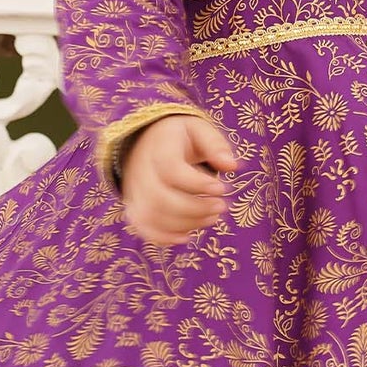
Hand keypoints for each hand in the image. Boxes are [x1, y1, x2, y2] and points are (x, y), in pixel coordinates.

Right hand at [119, 113, 241, 246]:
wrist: (147, 142)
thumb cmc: (179, 137)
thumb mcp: (199, 129)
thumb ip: (215, 145)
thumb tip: (231, 166)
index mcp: (158, 148)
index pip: (171, 170)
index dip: (197, 184)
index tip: (222, 187)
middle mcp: (141, 171)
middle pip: (160, 198)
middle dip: (195, 208)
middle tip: (221, 206)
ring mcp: (135, 191)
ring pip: (152, 216)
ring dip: (185, 224)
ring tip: (212, 218)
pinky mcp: (135, 207)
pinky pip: (143, 228)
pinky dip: (164, 237)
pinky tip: (187, 236)